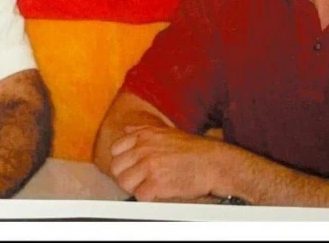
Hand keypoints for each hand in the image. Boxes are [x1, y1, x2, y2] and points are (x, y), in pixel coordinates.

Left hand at [109, 125, 224, 202]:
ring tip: (148, 187)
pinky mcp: (157, 184)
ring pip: (124, 182)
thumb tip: (126, 130)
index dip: (122, 161)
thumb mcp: (165, 131)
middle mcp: (144, 148)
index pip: (115, 149)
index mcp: (144, 135)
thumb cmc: (193, 149)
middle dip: (126, 176)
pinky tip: (158, 193)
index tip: (131, 167)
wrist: (213, 162)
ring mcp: (149, 165)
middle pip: (117, 168)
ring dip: (134, 188)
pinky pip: (139, 196)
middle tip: (139, 180)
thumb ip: (143, 131)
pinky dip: (147, 198)